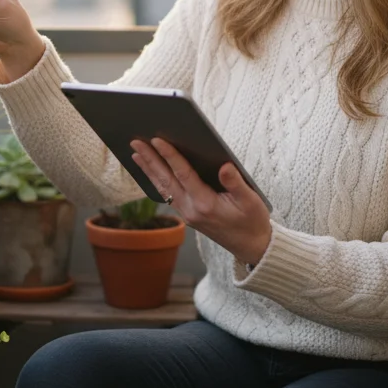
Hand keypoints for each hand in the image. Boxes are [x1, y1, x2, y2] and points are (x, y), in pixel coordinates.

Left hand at [129, 138, 271, 265]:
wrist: (250, 246)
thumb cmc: (252, 222)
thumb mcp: (250, 201)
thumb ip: (236, 183)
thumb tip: (225, 166)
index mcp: (205, 204)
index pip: (183, 175)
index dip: (170, 156)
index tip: (157, 140)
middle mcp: (191, 210)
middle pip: (166, 180)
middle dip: (150, 159)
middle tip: (136, 142)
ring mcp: (187, 214)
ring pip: (163, 188)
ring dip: (149, 169)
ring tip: (136, 153)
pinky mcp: (187, 215)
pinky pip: (168, 195)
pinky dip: (157, 181)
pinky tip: (151, 171)